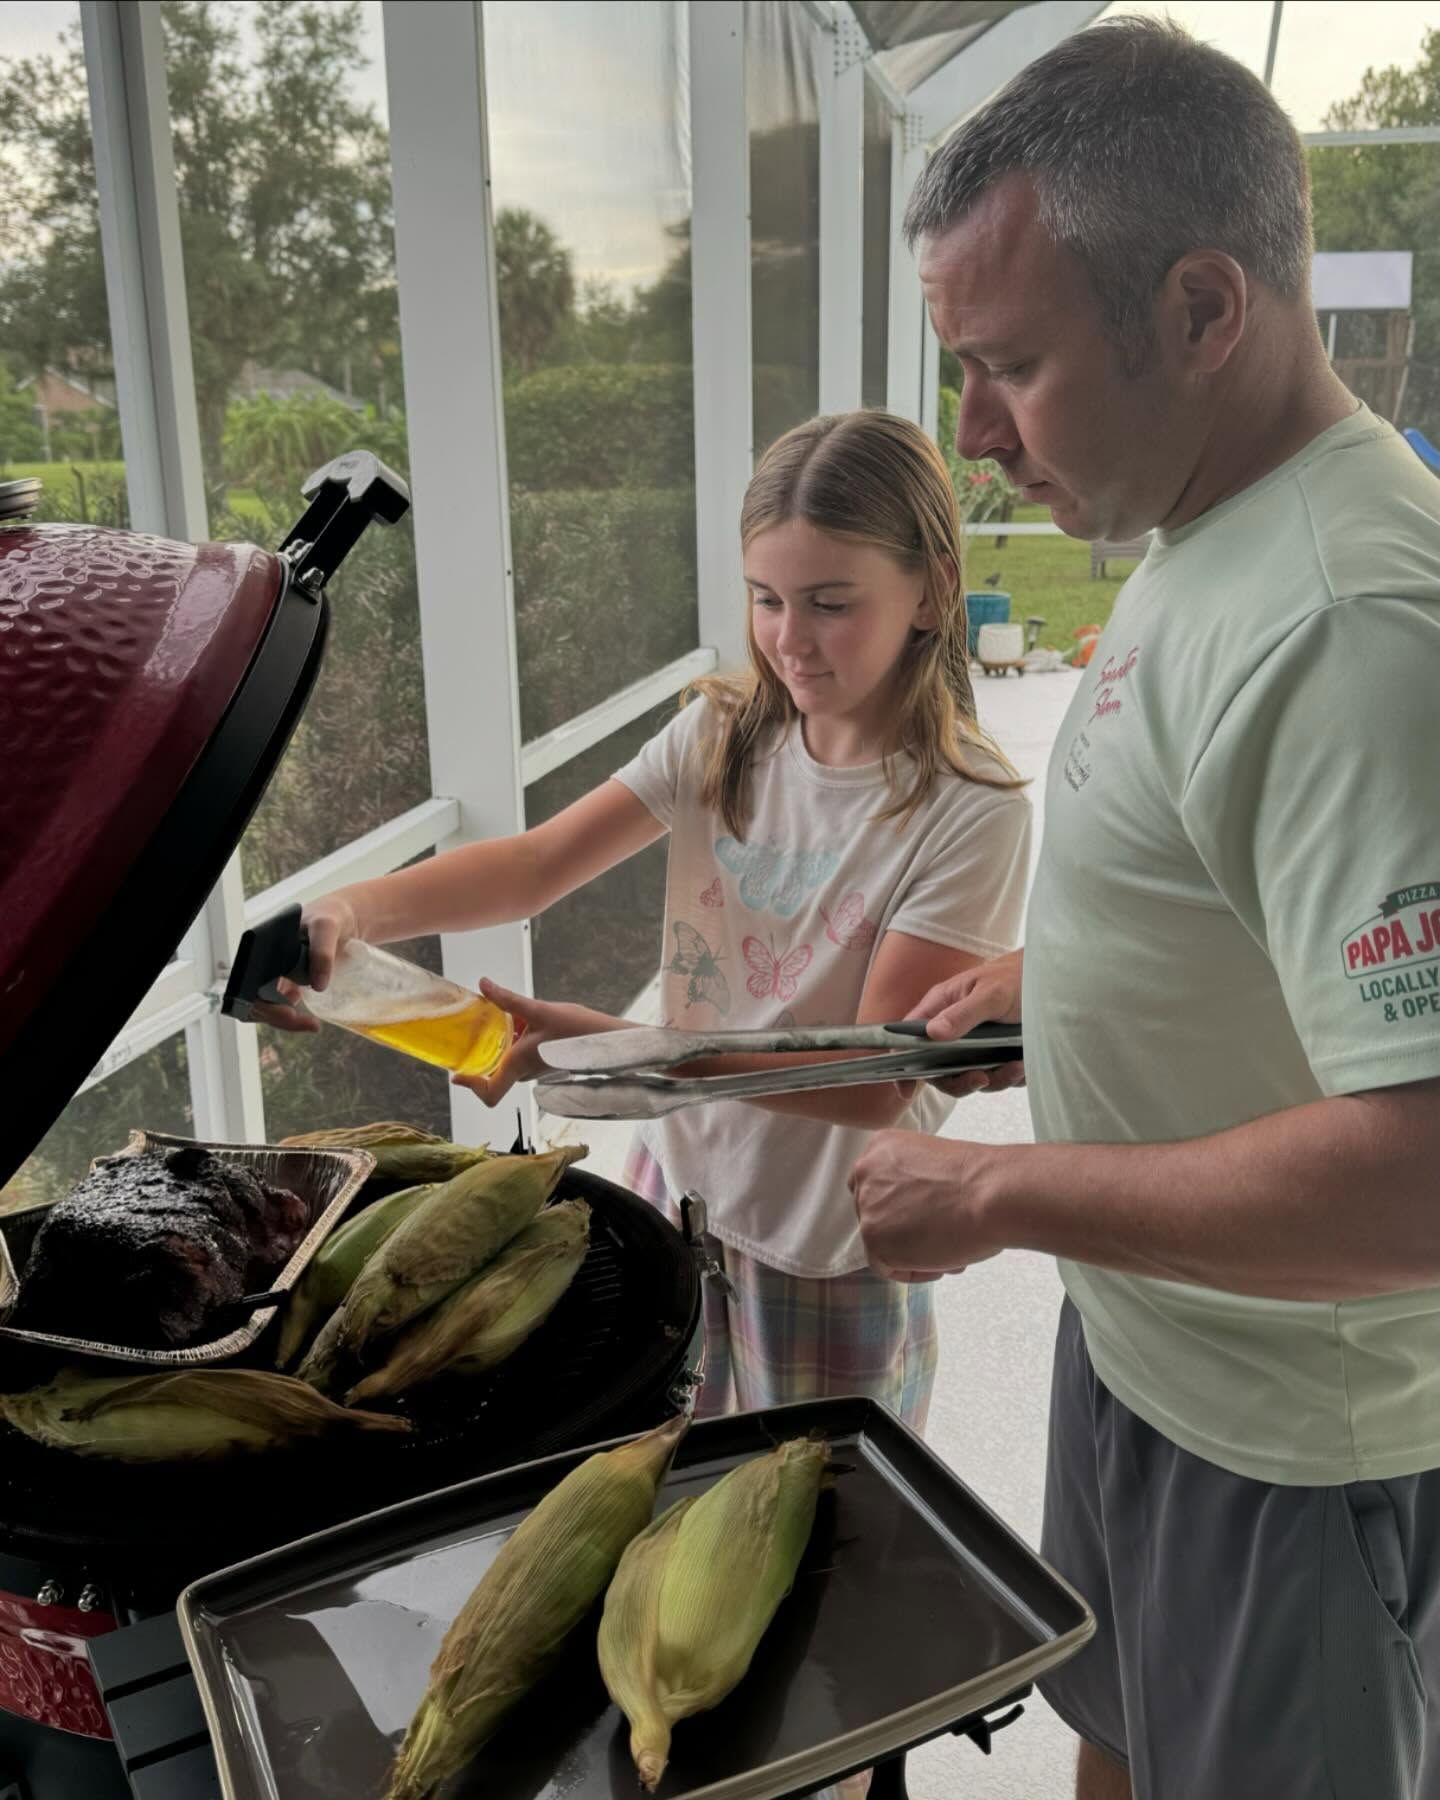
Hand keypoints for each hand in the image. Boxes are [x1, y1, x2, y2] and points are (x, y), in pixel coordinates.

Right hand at [245, 893, 361, 1035]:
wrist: (342, 919)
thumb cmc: (329, 916)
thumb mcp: (326, 927)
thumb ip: (322, 952)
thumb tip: (317, 987)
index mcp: (259, 947)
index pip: (248, 982)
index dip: (263, 1002)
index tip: (290, 1008)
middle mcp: (260, 963)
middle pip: (254, 1000)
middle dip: (277, 1017)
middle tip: (310, 1024)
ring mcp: (271, 974)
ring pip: (264, 1008)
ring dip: (283, 1021)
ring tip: (311, 1024)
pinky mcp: (285, 983)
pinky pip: (277, 1006)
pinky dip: (288, 1017)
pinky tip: (306, 1017)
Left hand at [452, 982, 626, 1106]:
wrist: (609, 1039)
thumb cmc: (578, 1030)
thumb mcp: (539, 1009)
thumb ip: (508, 999)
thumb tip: (483, 984)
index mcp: (520, 1064)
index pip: (489, 1094)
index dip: (470, 1086)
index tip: (456, 1073)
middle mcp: (526, 1072)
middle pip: (494, 1075)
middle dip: (481, 1056)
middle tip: (470, 1034)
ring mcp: (536, 1068)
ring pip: (508, 1063)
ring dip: (500, 1046)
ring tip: (497, 1019)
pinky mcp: (545, 1061)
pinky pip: (521, 1056)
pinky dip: (514, 1042)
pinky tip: (520, 1020)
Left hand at [850, 1130, 1005, 1281]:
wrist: (991, 1195)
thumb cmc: (980, 1181)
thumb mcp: (935, 1164)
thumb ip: (913, 1182)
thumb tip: (913, 1209)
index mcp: (882, 1147)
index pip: (874, 1184)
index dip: (897, 1206)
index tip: (918, 1216)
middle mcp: (867, 1172)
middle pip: (874, 1212)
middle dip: (904, 1230)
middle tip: (936, 1236)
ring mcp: (867, 1206)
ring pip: (881, 1241)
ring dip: (913, 1250)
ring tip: (949, 1248)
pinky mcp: (874, 1238)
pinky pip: (886, 1267)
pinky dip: (913, 1271)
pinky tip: (942, 1261)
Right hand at [908, 948, 1024, 1098]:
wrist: (1051, 981)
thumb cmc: (1015, 977)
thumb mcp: (990, 993)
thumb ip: (962, 1014)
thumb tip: (932, 1033)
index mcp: (940, 1008)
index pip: (910, 1040)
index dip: (905, 1066)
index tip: (906, 1091)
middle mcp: (953, 1030)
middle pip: (939, 1070)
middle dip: (960, 1081)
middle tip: (982, 1078)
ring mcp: (974, 1046)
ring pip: (971, 1078)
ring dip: (994, 1079)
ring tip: (1015, 1066)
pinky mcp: (996, 1056)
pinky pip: (997, 1077)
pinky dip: (1011, 1077)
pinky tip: (1023, 1063)